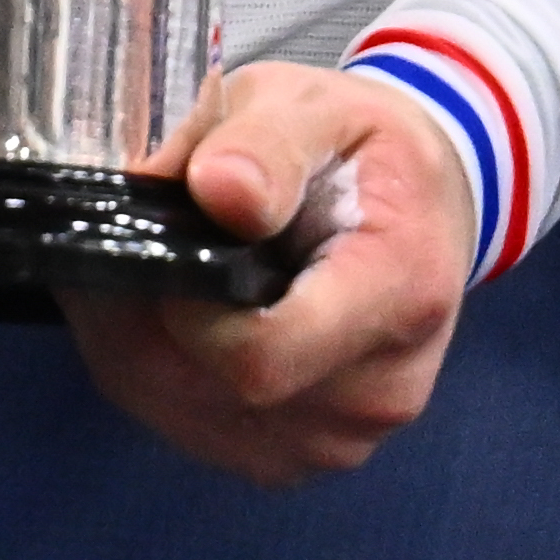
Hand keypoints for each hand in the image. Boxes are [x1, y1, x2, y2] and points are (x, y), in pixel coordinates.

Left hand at [60, 64, 475, 486]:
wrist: (423, 205)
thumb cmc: (361, 148)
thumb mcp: (318, 104)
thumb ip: (267, 142)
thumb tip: (217, 189)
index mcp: (400, 292)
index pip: (264, 355)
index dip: (185, 308)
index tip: (160, 243)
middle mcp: (380, 389)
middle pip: (215, 393)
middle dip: (149, 322)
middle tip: (135, 246)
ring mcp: (342, 437)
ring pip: (191, 416)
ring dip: (146, 351)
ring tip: (160, 270)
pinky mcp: (302, 454)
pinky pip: (198, 430)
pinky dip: (163, 376)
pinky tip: (172, 313)